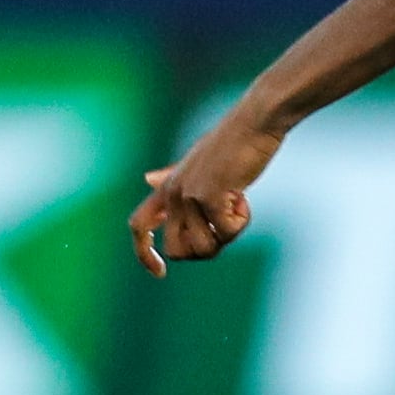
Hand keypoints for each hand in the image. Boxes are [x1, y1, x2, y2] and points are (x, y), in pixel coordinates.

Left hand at [129, 114, 282, 276]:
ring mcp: (188, 195)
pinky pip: (227, 232)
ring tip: (236, 206)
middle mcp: (172, 193)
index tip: (160, 273)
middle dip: (206, 249)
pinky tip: (244, 196)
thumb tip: (148, 179)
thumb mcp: (197, 162)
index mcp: (166, 187)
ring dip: (228, 235)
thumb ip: (173, 176)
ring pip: (204, 248)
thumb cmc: (233, 142)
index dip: (144, 255)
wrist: (255, 121)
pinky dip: (242, 220)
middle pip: (177, 251)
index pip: (138, 227)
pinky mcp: (209, 196)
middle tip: (225, 226)